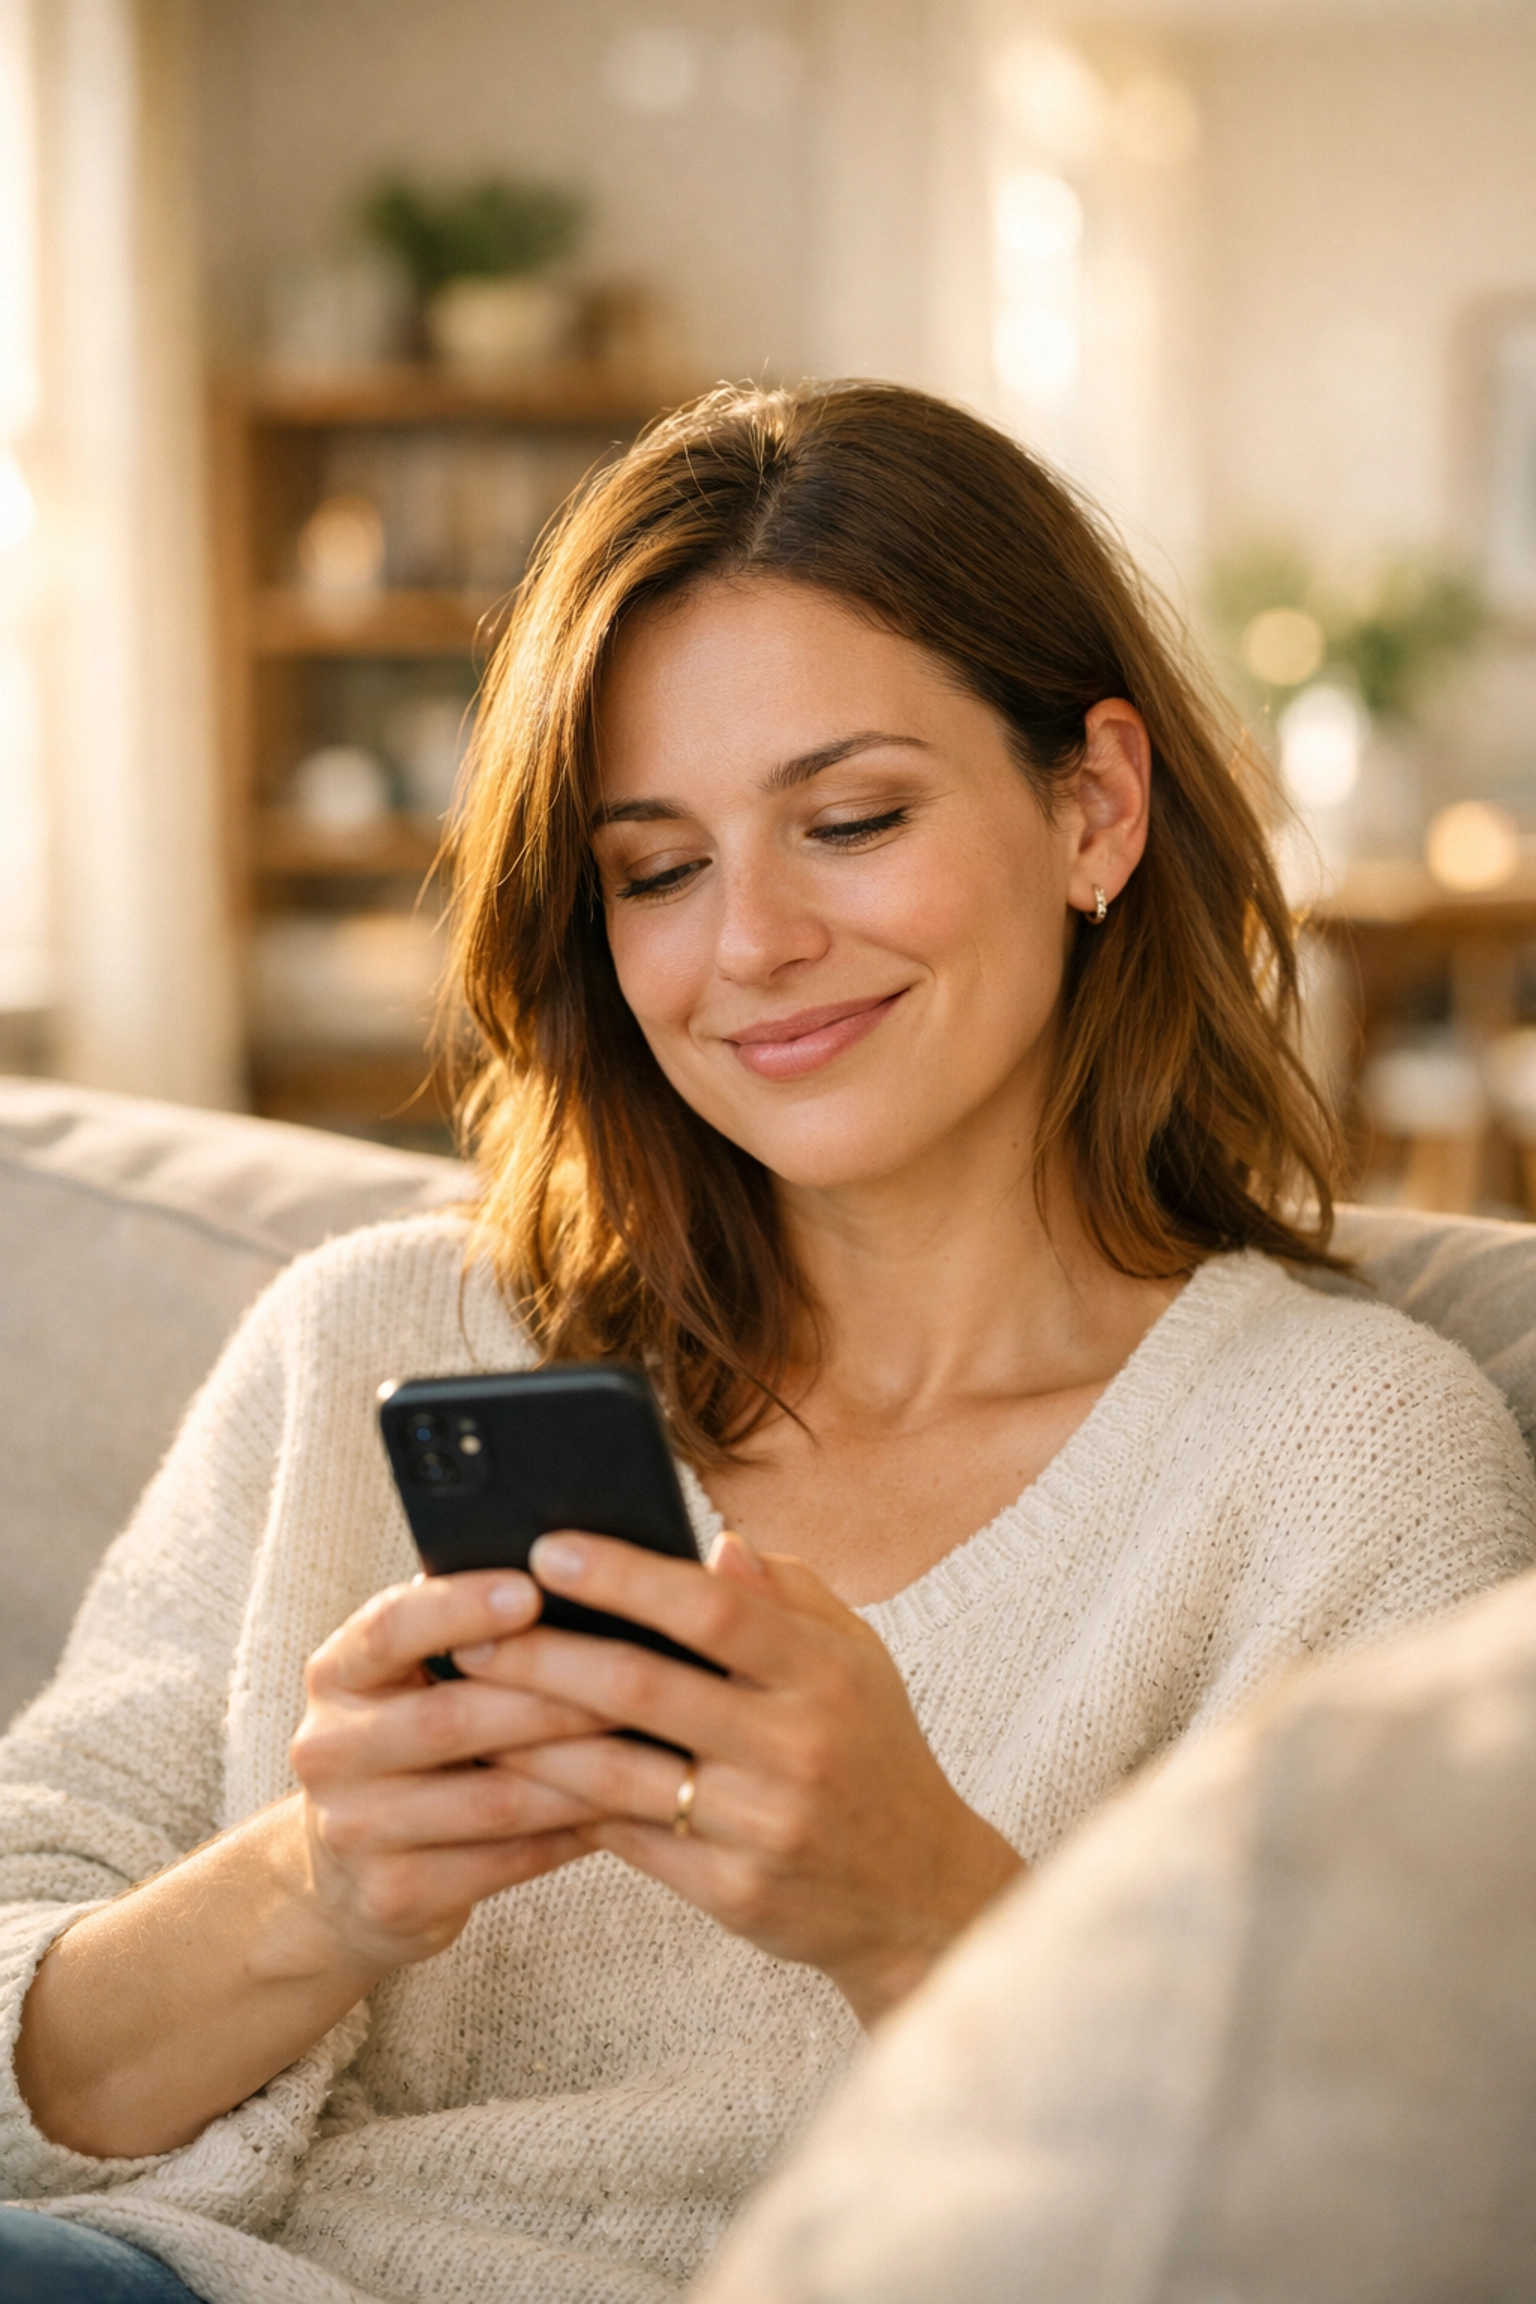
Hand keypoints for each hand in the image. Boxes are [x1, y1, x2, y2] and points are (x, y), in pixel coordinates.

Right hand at [289, 1569, 611, 1974]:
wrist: (347, 1875)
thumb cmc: (416, 1744)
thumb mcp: (413, 1682)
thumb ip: (471, 1636)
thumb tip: (583, 1588)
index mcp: (337, 1675)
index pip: (389, 1629)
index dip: (460, 1608)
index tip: (533, 1589)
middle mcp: (328, 1749)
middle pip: (451, 1718)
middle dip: (553, 1698)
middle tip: (638, 1677)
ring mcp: (353, 1830)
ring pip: (492, 1799)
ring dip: (580, 1774)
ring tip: (649, 1747)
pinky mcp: (393, 1895)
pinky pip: (506, 1861)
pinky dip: (572, 1832)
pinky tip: (625, 1810)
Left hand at [453, 1533, 1024, 2024]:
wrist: (920, 1894)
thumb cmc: (872, 1748)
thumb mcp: (857, 1656)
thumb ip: (786, 1593)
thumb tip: (714, 1546)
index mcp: (824, 1673)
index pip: (712, 1609)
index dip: (625, 1576)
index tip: (550, 1550)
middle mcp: (795, 1747)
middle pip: (642, 1689)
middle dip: (543, 1656)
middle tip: (470, 1630)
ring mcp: (762, 1826)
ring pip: (616, 1774)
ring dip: (528, 1736)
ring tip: (466, 1702)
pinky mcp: (733, 1892)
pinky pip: (626, 1840)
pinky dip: (563, 1803)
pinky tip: (512, 1774)